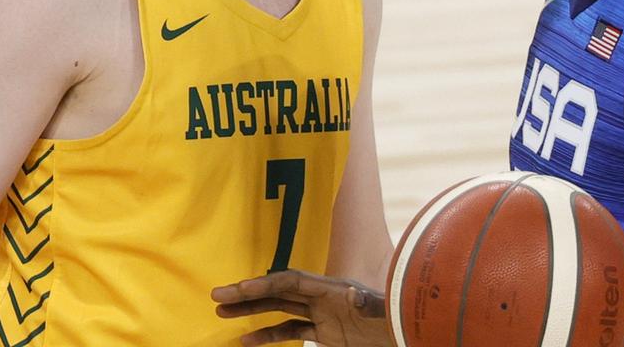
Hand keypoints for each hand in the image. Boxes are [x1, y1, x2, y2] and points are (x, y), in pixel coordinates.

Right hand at [211, 269, 392, 346]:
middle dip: (247, 294)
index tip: (238, 290)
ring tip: (222, 314)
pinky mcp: (325, 333)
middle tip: (216, 297)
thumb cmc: (394, 318)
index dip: (264, 284)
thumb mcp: (381, 310)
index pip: (289, 282)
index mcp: (331, 288)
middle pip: (277, 291)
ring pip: (278, 309)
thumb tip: (354, 296)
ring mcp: (322, 314)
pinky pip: (289, 331)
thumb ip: (367, 303)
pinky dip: (267, 335)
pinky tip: (246, 340)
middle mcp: (321, 297)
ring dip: (251, 311)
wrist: (406, 329)